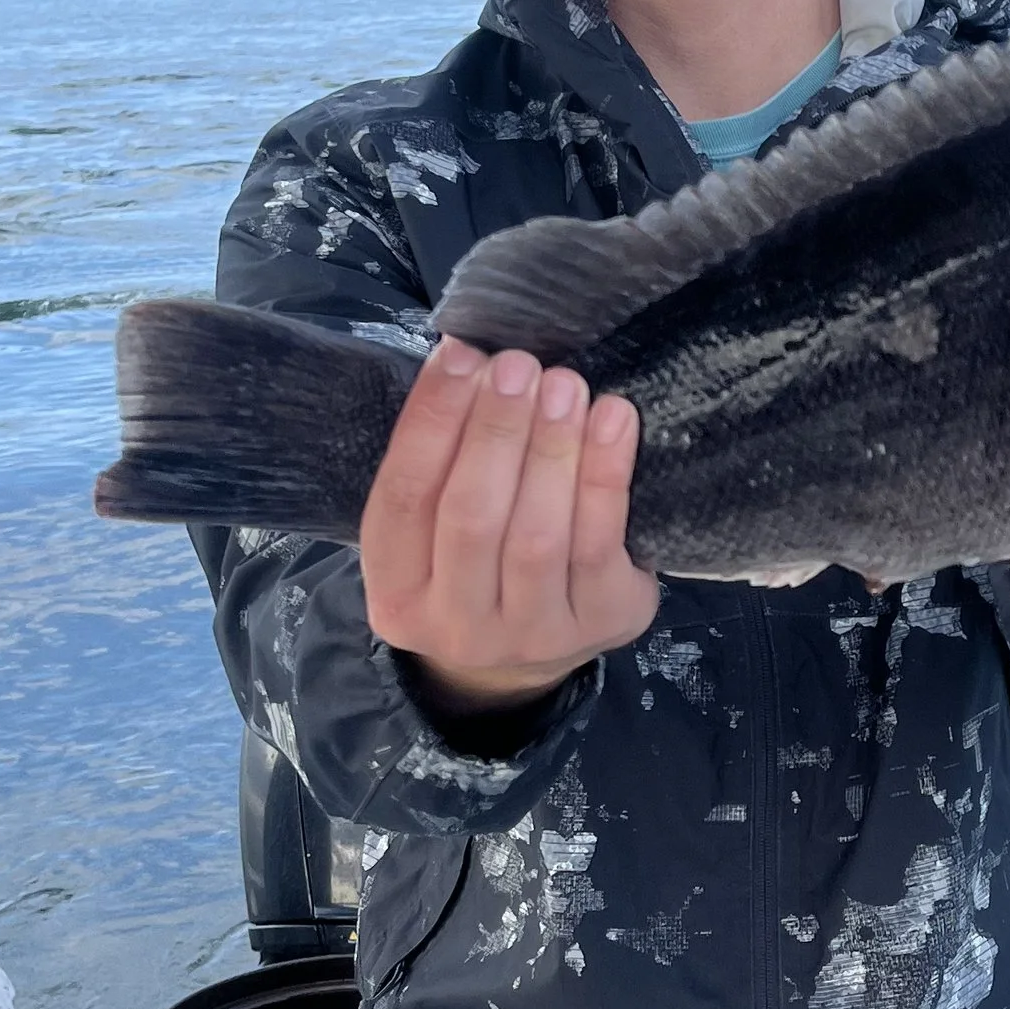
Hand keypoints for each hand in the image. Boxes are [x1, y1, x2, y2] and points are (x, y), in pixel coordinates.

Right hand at [361, 340, 659, 717]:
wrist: (537, 652)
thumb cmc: (480, 560)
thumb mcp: (436, 529)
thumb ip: (443, 460)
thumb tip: (470, 358)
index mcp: (396, 595)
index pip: (402, 499)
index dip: (431, 420)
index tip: (460, 355)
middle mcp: (456, 627)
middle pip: (470, 517)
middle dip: (495, 430)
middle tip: (518, 365)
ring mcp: (530, 635)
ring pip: (536, 535)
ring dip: (551, 448)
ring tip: (564, 385)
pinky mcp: (600, 626)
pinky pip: (600, 544)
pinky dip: (605, 475)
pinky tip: (613, 420)